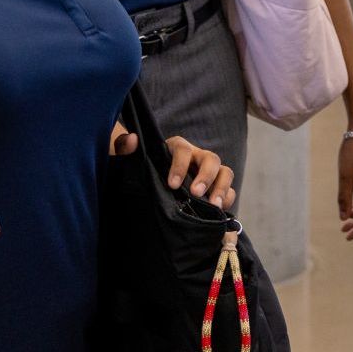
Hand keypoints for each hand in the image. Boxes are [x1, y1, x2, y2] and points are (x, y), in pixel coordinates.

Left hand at [107, 125, 234, 210]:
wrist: (151, 181)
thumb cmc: (141, 169)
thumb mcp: (129, 159)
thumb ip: (124, 148)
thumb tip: (131, 140)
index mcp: (177, 148)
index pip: (183, 150)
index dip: (179, 165)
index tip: (172, 184)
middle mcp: (197, 157)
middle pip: (211, 159)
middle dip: (206, 177)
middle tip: (196, 194)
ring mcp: (208, 172)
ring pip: (224, 172)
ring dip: (222, 188)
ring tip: (214, 206)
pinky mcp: (215, 187)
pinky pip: (228, 190)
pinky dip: (227, 198)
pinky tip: (220, 211)